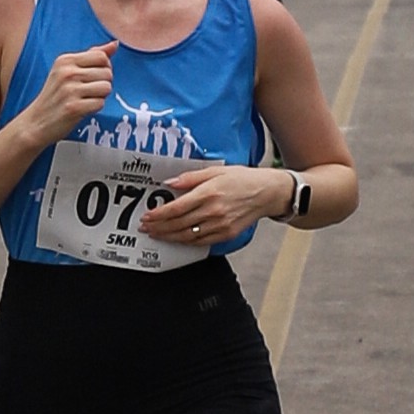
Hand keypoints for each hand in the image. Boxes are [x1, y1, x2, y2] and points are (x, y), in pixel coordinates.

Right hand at [18, 41, 113, 146]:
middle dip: (103, 83)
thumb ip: (91, 56)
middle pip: (107, 72)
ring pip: (106, 88)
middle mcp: (67, 73)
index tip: (93, 76)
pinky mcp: (74, 108)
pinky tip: (82, 109)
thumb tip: (114, 44)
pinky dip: (94, 108)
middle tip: (86, 91)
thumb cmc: (55, 95)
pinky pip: (100, 104)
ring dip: (100, 96)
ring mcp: (69, 90)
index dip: (104, 67)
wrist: (36, 122)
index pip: (101, 56)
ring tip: (85, 99)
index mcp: (65, 60)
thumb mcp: (67, 70)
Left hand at [144, 165, 278, 243]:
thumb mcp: (216, 170)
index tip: (147, 216)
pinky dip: (186, 242)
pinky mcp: (226, 234)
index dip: (159, 214)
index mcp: (209, 193)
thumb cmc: (243, 179)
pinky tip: (176, 239)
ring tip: (156, 234)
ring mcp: (220, 225)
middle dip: (159, 227)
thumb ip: (191, 178)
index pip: (176, 208)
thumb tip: (170, 183)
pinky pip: (201, 242)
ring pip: (187, 236)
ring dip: (168, 236)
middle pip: (178, 224)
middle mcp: (213, 211)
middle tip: (145, 227)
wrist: (267, 192)